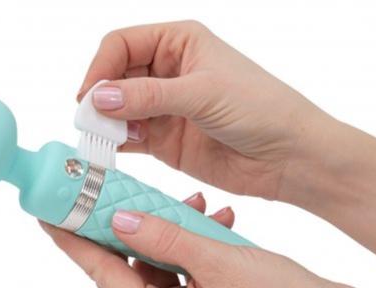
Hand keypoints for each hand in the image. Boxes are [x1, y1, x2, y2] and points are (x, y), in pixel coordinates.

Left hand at [39, 194, 375, 287]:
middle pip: (127, 267)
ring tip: (192, 205)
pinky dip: (189, 246)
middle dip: (128, 227)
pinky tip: (212, 221)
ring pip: (157, 264)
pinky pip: (180, 271)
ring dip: (169, 232)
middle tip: (115, 194)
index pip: (103, 274)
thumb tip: (120, 220)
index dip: (73, 243)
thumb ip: (164, 237)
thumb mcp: (216, 259)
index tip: (48, 216)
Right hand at [78, 20, 375, 267]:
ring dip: (105, 123)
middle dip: (100, 97)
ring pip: (119, 110)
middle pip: (115, 78)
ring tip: (100, 138)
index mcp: (179, 43)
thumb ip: (150, 95)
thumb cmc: (260, 108)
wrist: (287, 156)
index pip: (122, 45)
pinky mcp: (165, 140)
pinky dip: (117, 144)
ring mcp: (165, 108)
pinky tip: (111, 151)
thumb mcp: (203, 92)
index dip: (100, 67)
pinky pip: (130, 138)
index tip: (89, 94)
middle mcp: (168, 73)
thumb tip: (100, 97)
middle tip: (88, 120)